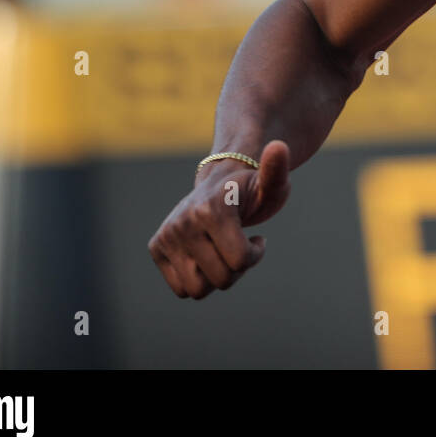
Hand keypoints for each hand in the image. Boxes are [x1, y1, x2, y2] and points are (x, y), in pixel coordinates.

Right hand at [148, 139, 290, 298]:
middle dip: (236, 268)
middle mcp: (183, 222)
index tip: (256, 238)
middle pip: (221, 280)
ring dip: (216, 277)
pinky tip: (207, 256)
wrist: (220, 183)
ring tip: (222, 252)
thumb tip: (279, 146)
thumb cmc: (252, 189)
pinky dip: (197, 279)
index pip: (240, 261)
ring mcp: (167, 235)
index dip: (255, 255)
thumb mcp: (271, 183)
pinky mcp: (156, 247)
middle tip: (238, 245)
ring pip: (197, 290)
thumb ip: (277, 169)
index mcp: (211, 209)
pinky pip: (180, 290)